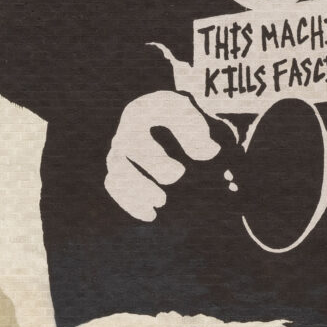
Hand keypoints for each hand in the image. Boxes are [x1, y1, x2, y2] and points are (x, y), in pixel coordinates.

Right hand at [105, 90, 229, 221]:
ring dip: (132, 197)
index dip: (155, 162)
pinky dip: (130, 203)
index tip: (180, 173)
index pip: (137, 141)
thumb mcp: (190, 113)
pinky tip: (150, 215)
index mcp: (136, 115)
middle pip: (119, 163)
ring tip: (154, 211)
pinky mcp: (120, 169)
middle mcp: (122, 135)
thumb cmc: (178, 112)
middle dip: (139, 185)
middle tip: (163, 200)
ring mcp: (118, 153)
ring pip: (114, 178)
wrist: (168, 113)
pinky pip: (116, 187)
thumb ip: (198, 129)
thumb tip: (211, 151)